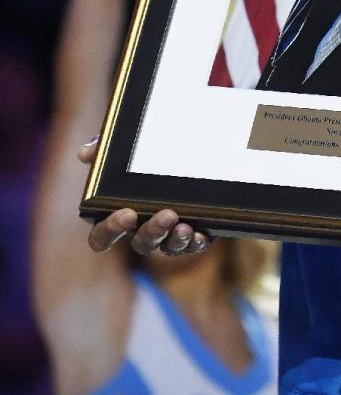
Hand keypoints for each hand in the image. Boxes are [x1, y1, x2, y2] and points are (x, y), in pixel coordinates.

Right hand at [80, 137, 209, 256]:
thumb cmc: (145, 151)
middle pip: (140, 243)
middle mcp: (141, 228)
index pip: (102, 234)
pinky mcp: (192, 232)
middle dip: (153, 232)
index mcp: (117, 213)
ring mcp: (167, 234)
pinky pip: (192, 246)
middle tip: (167, 215)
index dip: (111, 230)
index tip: (127, 214)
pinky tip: (199, 234)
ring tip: (185, 226)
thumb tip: (86, 153)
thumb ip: (104, 148)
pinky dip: (195, 242)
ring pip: (167, 247)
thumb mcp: (127, 147)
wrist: (187, 147)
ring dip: (175, 239)